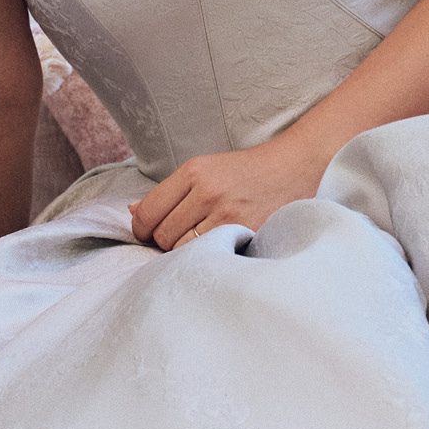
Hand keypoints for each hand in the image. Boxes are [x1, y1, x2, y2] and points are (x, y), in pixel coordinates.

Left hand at [129, 134, 327, 249]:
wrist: (295, 169)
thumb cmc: (245, 173)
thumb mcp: (205, 171)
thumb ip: (169, 193)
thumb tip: (133, 213)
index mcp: (194, 173)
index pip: (147, 213)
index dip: (142, 229)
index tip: (149, 234)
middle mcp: (208, 193)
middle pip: (162, 236)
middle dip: (165, 242)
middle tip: (182, 237)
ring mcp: (228, 216)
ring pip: (183, 252)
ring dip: (187, 253)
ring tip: (203, 243)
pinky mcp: (247, 234)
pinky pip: (210, 257)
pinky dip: (208, 258)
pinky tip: (216, 250)